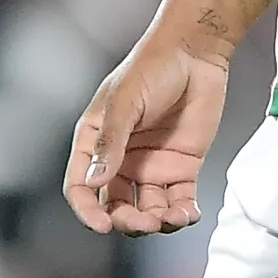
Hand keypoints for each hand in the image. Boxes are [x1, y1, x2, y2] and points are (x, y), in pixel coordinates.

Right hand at [65, 35, 228, 234]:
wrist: (196, 52)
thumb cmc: (153, 67)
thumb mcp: (125, 101)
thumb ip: (110, 141)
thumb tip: (94, 181)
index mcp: (97, 142)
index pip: (81, 187)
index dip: (87, 210)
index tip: (102, 226)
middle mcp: (121, 159)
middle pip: (115, 206)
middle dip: (128, 221)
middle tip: (145, 222)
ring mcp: (152, 165)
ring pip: (148, 210)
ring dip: (157, 222)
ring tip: (172, 218)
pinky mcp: (182, 167)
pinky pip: (179, 201)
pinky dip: (183, 214)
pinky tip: (188, 214)